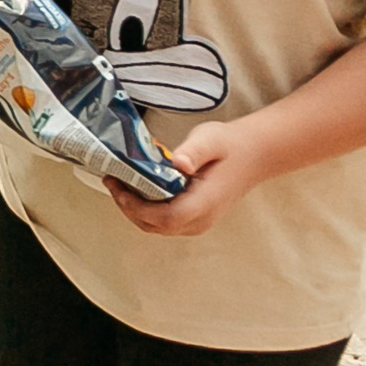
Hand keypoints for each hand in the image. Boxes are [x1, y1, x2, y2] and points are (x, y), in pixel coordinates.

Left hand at [108, 117, 268, 235]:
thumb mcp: (211, 139)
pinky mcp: (195, 217)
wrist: (253, 154)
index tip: (118, 185)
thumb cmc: (230, 145)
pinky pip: (165, 220)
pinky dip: (146, 208)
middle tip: (112, 181)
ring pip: (158, 226)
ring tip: (120, 183)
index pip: (165, 218)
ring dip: (135, 209)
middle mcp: (201, 219)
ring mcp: (198, 221)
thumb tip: (178, 162)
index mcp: (204, 203)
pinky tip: (138, 187)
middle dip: (128, 207)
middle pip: (155, 226)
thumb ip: (194, 151)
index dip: (136, 206)